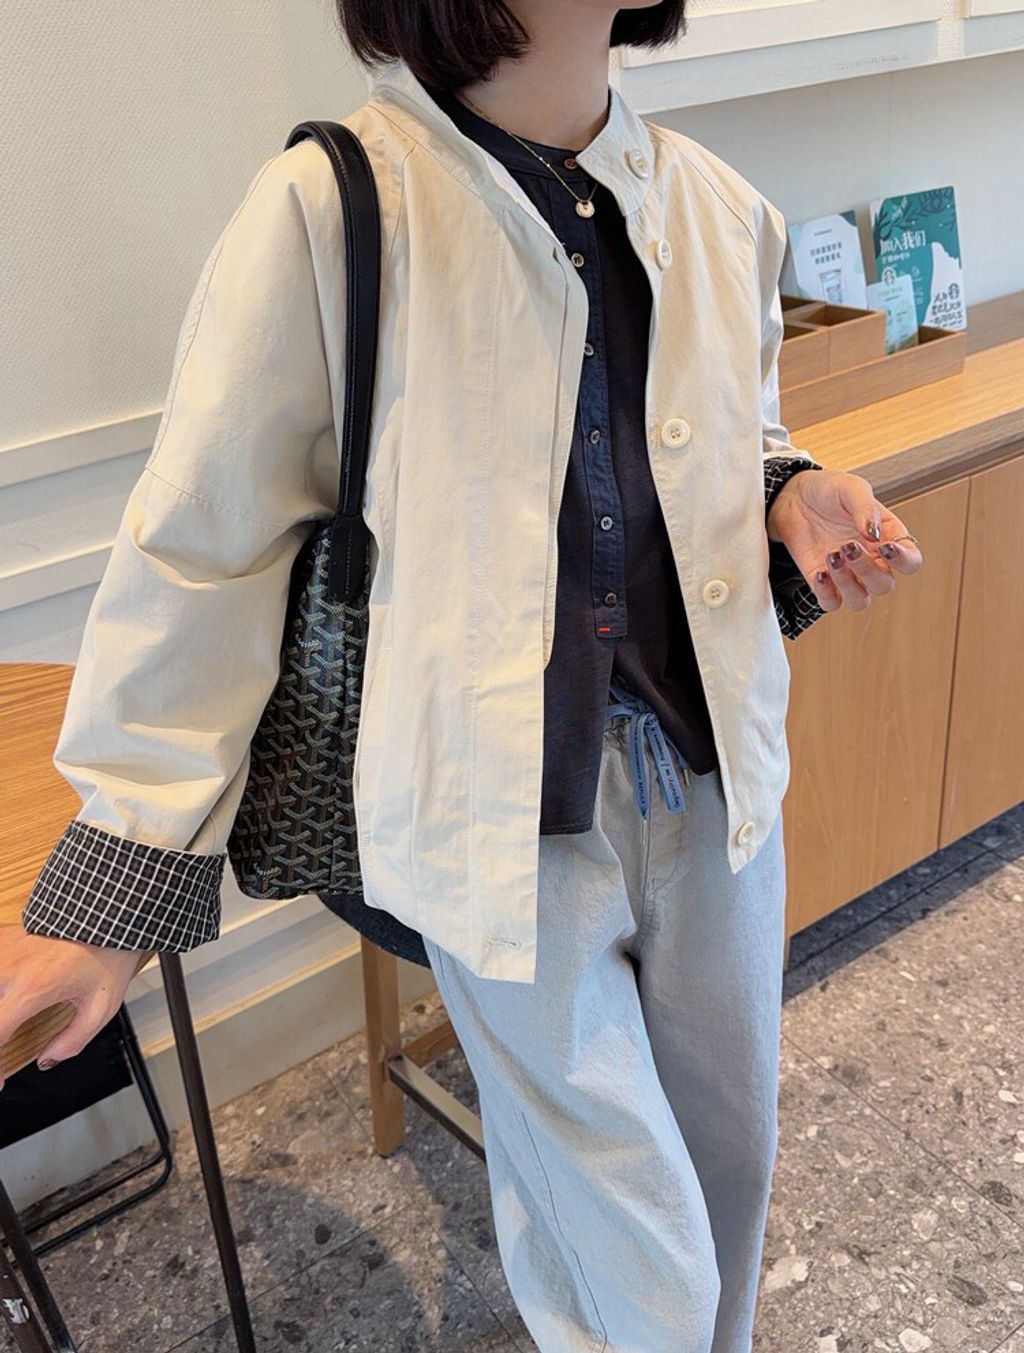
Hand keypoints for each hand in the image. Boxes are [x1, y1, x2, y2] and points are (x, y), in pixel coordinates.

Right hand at [0, 929, 153, 1089]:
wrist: (106, 913)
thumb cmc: (107, 955)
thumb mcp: (102, 1006)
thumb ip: (73, 1041)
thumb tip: (47, 1061)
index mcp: (32, 988)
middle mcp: (8, 969)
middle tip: (4, 1049)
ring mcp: (1, 952)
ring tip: (8, 1023)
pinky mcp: (1, 939)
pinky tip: (6, 998)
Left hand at [767, 467, 922, 614]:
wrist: (793, 497)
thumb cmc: (829, 491)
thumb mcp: (850, 488)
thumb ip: (865, 508)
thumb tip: (873, 535)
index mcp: (888, 538)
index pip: (911, 562)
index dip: (904, 560)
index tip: (885, 547)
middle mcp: (871, 560)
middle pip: (884, 585)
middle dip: (867, 570)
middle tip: (847, 546)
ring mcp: (847, 574)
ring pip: (860, 601)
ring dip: (847, 584)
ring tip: (832, 556)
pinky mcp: (822, 582)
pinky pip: (831, 603)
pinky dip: (826, 593)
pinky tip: (819, 572)